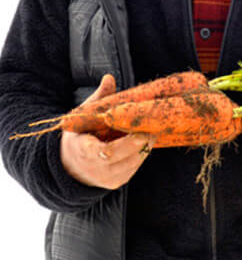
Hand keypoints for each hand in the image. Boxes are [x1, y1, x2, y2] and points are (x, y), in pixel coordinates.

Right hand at [60, 74, 153, 188]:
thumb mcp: (83, 116)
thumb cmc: (81, 133)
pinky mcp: (118, 182)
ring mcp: (107, 178)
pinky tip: (146, 140)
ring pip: (132, 163)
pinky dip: (142, 153)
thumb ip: (98, 98)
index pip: (105, 153)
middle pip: (123, 158)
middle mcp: (94, 169)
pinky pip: (134, 167)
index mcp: (83, 151)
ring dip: (144, 147)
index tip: (139, 131)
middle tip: (153, 128)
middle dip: (140, 142)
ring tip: (152, 130)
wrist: (71, 165)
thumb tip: (109, 78)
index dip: (125, 143)